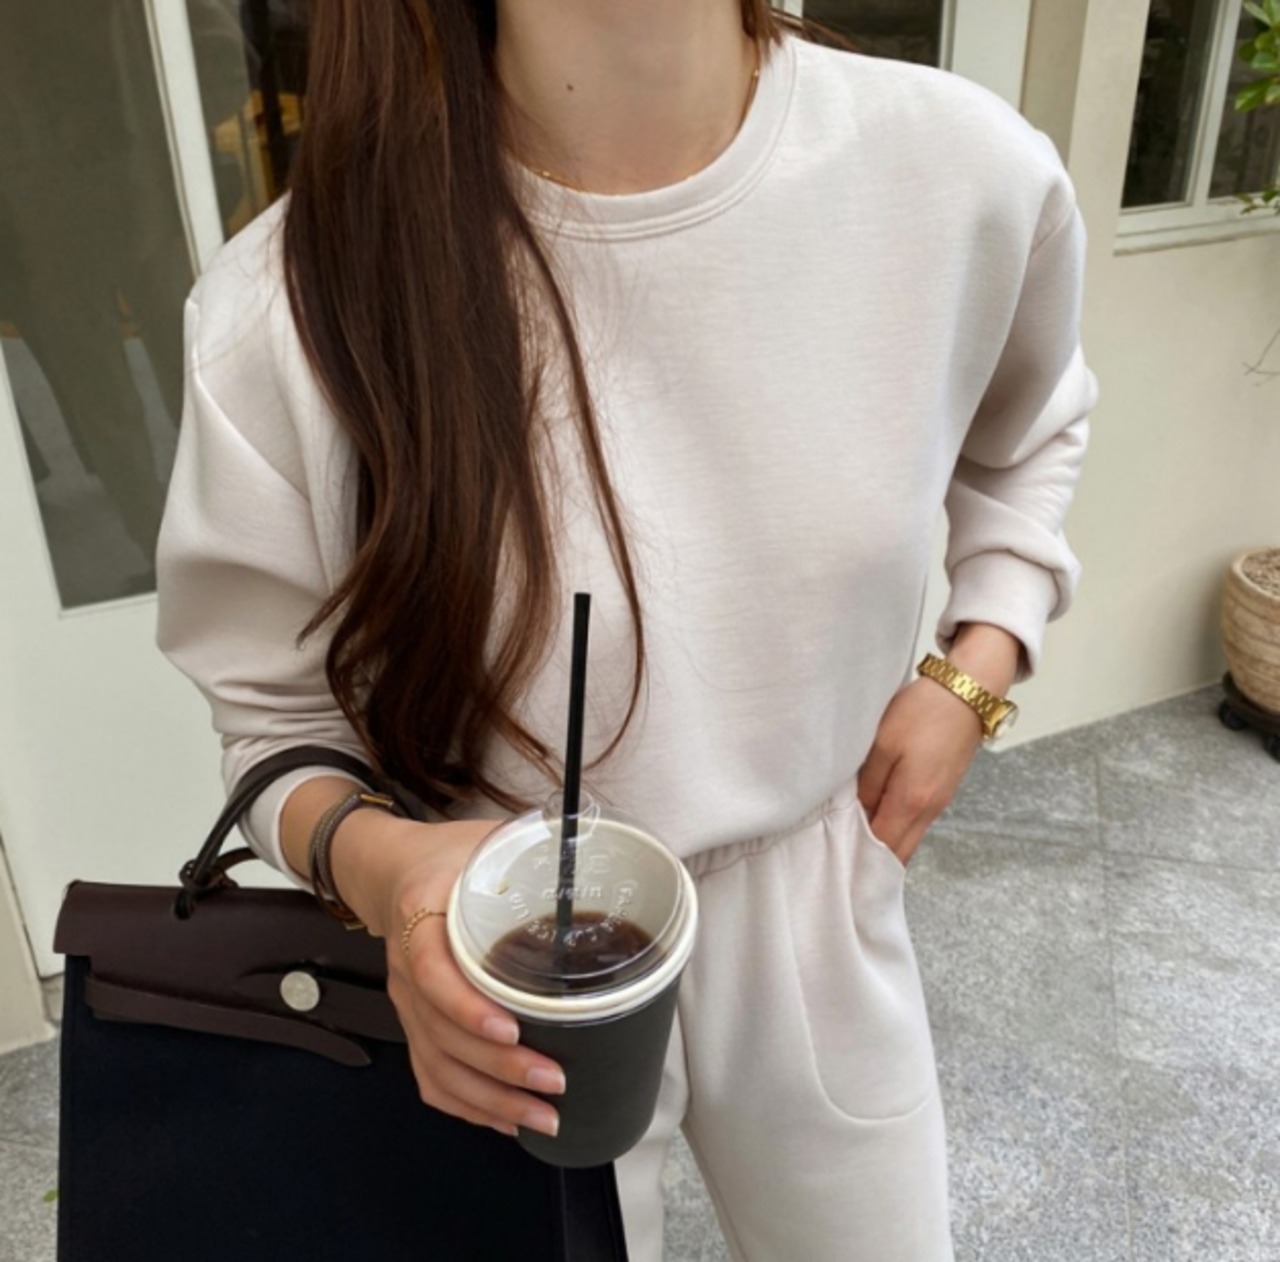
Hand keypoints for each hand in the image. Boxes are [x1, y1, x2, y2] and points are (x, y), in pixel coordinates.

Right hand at [376, 818, 566, 1139]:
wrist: (391, 870)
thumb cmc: (450, 856)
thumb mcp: (488, 840)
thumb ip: (535, 849)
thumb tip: (598, 854)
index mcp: (421, 915)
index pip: (432, 972)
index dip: (467, 1008)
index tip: (512, 1031)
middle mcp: (405, 968)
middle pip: (441, 1034)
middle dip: (499, 1069)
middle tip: (555, 1082)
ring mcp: (406, 1003)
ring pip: (437, 1066)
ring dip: (490, 1101)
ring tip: (543, 1117)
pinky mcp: (413, 1024)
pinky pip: (430, 1076)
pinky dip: (466, 1107)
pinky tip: (506, 1121)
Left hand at [857, 624, 1020, 864]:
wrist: (968, 693)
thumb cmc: (923, 712)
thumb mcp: (883, 743)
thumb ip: (868, 784)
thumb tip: (857, 813)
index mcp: (912, 801)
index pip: (882, 848)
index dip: (859, 859)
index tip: (834, 859)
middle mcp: (930, 810)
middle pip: (898, 852)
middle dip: (871, 860)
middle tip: (839, 858)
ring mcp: (940, 802)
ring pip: (908, 837)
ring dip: (883, 842)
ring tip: (852, 838)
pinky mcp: (942, 790)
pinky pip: (916, 822)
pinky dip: (896, 826)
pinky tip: (875, 816)